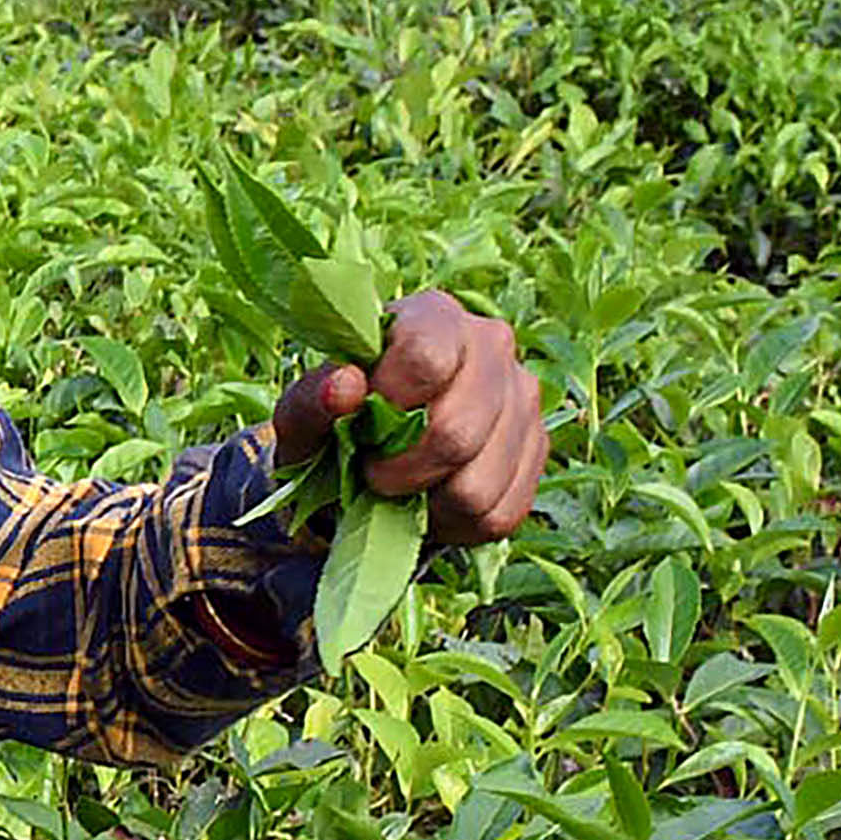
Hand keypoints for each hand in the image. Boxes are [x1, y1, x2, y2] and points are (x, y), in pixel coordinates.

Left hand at [270, 286, 546, 545]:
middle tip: (372, 470)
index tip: (362, 426)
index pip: (426, 357)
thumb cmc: (335, 423)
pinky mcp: (537, 451)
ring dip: (427, 501)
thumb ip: (312, 399)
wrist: (369, 455)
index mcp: (433, 317)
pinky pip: (500, 512)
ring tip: (404, 484)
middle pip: (456, 431)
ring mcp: (523, 397)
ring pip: (479, 483)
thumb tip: (345, 386)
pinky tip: (433, 498)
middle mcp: (492, 345)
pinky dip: (455, 522)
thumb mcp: (303, 416)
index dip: (389, 405)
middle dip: (401, 470)